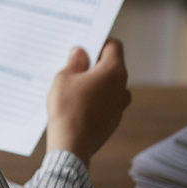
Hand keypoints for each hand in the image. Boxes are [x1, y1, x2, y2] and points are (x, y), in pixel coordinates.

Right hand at [44, 39, 130, 167]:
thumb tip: (80, 54)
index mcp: (113, 71)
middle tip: (73, 67)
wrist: (72, 145)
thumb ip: (75, 62)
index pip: (114, 46)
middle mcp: (122, 87)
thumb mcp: (64, 78)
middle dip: (93, 64)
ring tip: (72, 89)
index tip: (85, 46)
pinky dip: (95, 100)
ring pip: (108, 86)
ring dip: (94, 83)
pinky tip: (77, 106)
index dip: (99, 42)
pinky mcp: (114, 120)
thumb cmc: (67, 109)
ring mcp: (121, 105)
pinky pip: (106, 102)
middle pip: (111, 66)